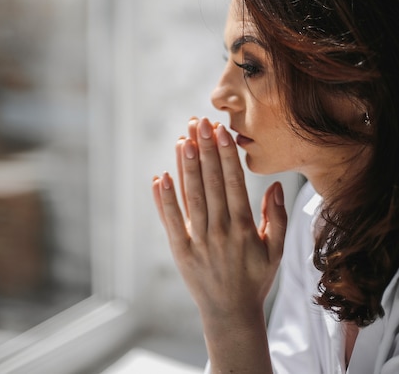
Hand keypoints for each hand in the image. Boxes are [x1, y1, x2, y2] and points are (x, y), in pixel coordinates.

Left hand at [152, 117, 286, 328]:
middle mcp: (220, 231)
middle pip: (211, 183)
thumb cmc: (255, 279)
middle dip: (205, 150)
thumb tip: (276, 185)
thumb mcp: (275, 251)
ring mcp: (198, 241)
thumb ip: (277, 218)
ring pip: (191, 196)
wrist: (231, 315)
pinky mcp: (180, 251)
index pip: (234, 183)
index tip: (221, 130)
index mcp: (244, 228)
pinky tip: (160, 177)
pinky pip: (171, 221)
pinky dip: (164, 200)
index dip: (226, 155)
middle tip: (199, 122)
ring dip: (186, 167)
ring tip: (184, 139)